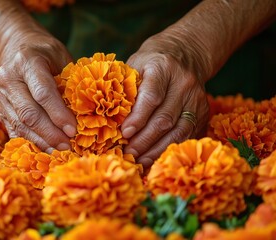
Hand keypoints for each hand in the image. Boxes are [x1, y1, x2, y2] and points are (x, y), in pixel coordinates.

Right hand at [0, 30, 76, 152]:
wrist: (14, 48)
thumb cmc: (45, 52)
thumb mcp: (61, 56)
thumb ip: (69, 81)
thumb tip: (84, 112)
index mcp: (27, 61)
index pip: (43, 93)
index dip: (58, 114)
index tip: (74, 130)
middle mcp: (9, 79)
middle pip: (29, 113)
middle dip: (51, 133)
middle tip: (68, 146)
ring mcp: (0, 96)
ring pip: (20, 125)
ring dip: (41, 142)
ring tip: (60, 151)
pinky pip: (14, 130)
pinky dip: (30, 143)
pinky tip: (45, 150)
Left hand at [122, 32, 209, 169]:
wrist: (185, 54)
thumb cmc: (151, 63)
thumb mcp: (135, 65)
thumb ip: (125, 88)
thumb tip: (109, 120)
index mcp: (163, 67)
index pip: (151, 97)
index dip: (138, 118)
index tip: (124, 133)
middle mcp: (184, 83)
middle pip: (165, 119)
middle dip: (144, 140)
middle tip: (128, 154)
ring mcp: (197, 99)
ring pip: (178, 131)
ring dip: (157, 150)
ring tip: (139, 161)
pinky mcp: (203, 113)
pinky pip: (187, 137)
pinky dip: (170, 150)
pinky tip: (155, 159)